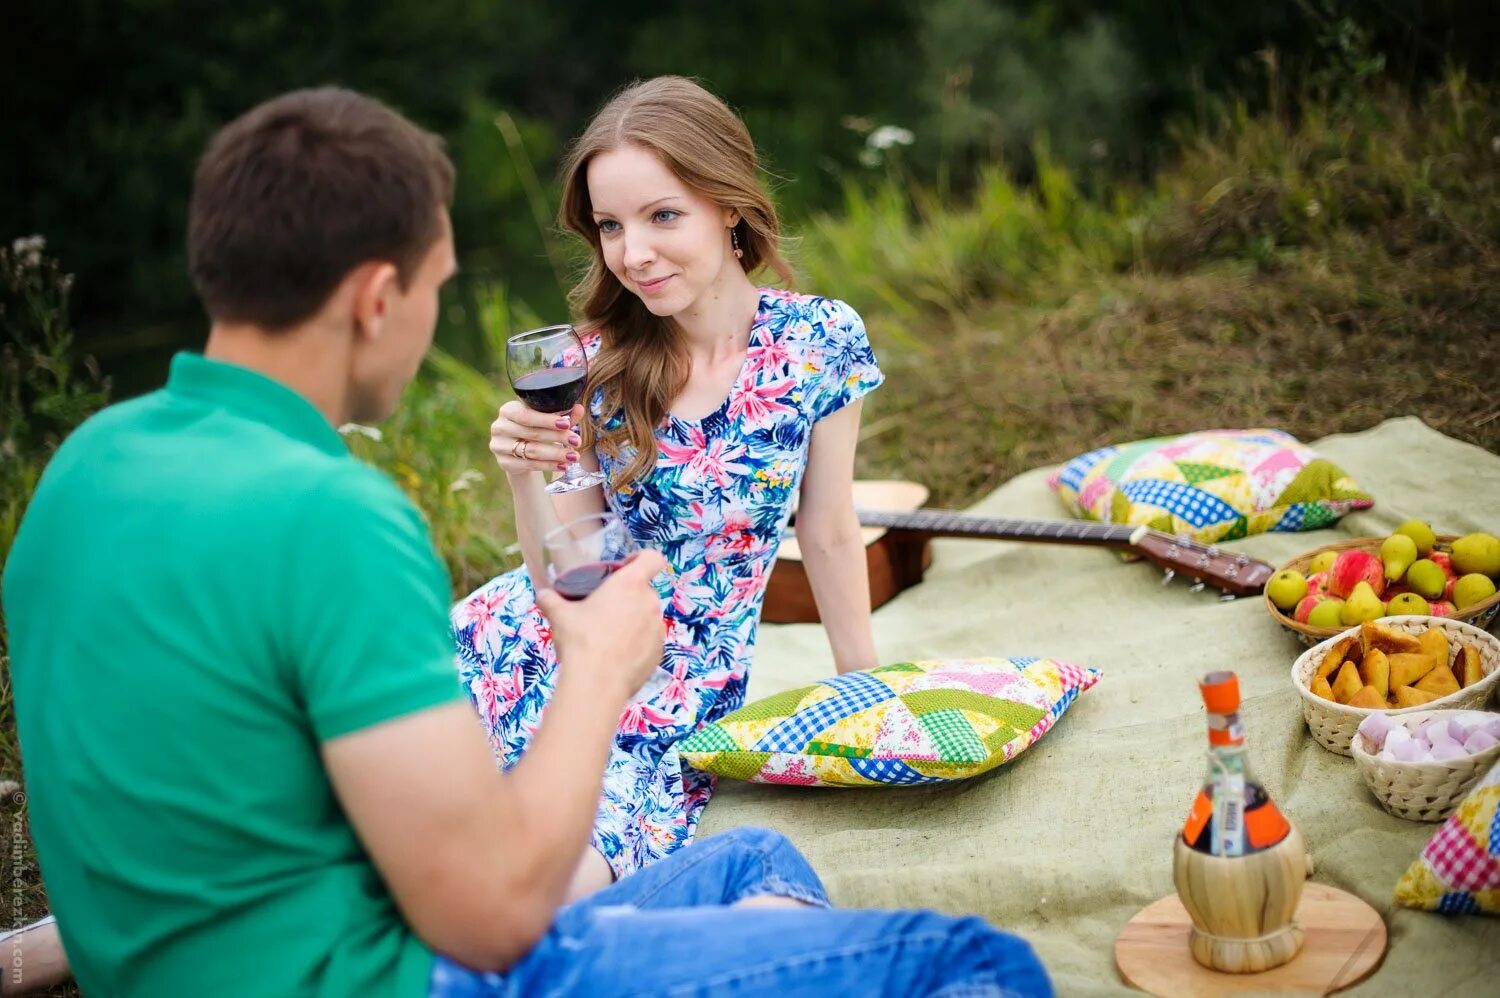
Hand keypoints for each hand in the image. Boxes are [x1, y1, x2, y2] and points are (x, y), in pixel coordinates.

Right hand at [489, 401, 583, 475]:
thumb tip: (579, 408)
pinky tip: (563, 465)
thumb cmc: (534, 428)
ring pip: (531, 451)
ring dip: (555, 454)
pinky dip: (548, 465)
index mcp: (508, 410)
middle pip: (531, 433)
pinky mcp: (504, 463)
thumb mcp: (547, 419)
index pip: (527, 415)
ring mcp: (499, 446)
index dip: (547, 420)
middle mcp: (499, 427)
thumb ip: (562, 414)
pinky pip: (529, 465)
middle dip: (557, 437)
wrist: (518, 451)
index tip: (567, 424)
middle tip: (577, 441)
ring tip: (574, 456)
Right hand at [535, 550, 666, 700]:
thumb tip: (543, 595)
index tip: (624, 568)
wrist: (596, 684)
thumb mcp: (559, 616)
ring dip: (632, 621)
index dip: (641, 559)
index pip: (652, 558)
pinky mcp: (659, 652)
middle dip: (627, 597)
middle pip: (644, 590)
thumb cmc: (580, 641)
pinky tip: (616, 655)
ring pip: (647, 616)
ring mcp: (658, 629)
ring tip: (608, 636)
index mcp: (630, 585)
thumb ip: (551, 600)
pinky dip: (637, 643)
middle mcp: (650, 603)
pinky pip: (649, 640)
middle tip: (605, 610)